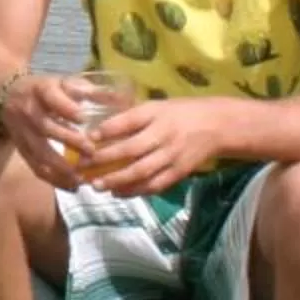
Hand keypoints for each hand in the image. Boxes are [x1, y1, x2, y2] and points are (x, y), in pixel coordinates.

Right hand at [0, 71, 104, 188]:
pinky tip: (73, 187)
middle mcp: (30, 111)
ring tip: (84, 178)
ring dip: (62, 168)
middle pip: (46, 128)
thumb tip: (124, 99)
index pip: (52, 98)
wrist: (7, 95)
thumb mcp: (63, 82)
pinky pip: (36, 168)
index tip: (84, 118)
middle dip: (69, 141)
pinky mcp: (22, 150)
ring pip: (40, 153)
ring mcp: (23, 133)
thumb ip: (90, 91)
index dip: (66, 109)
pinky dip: (55, 180)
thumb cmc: (45, 89)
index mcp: (41, 90)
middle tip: (92, 152)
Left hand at [74, 96, 221, 198]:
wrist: (217, 126)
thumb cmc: (180, 112)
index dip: (107, 130)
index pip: (128, 121)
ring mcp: (172, 156)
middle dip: (104, 160)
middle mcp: (163, 135)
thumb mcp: (157, 106)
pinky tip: (119, 193)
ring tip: (97, 186)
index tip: (87, 138)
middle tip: (82, 168)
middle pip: (130, 149)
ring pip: (141, 172)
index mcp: (157, 113)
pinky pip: (155, 185)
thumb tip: (100, 129)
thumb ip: (133, 117)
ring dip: (117, 181)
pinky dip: (136, 191)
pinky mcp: (179, 172)